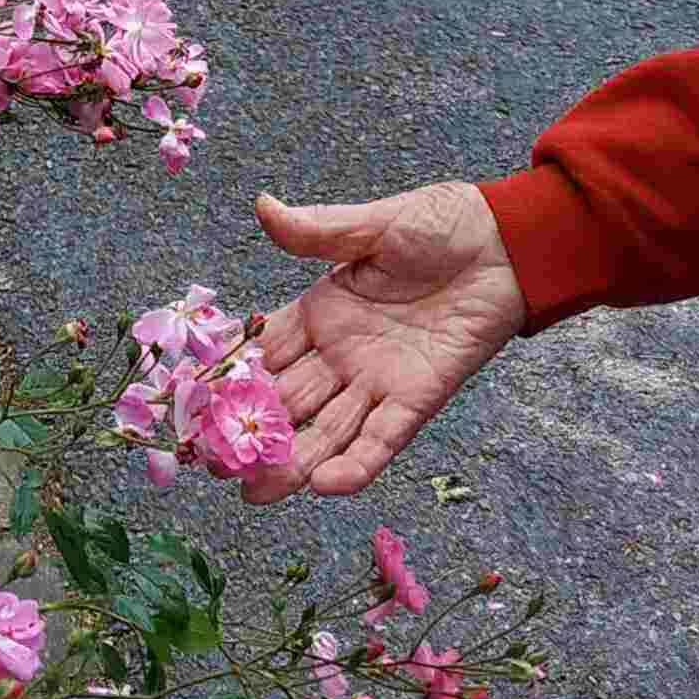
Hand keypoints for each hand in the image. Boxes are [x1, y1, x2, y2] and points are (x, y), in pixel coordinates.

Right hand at [239, 181, 528, 502]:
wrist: (507, 242)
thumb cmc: (441, 224)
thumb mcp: (372, 225)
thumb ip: (317, 231)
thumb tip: (262, 205)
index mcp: (322, 312)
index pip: (265, 353)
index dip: (231, 377)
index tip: (191, 405)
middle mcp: (342, 355)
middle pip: (287, 403)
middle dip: (250, 436)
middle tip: (211, 467)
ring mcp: (378, 380)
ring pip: (327, 431)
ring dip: (293, 463)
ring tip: (254, 492)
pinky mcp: (418, 397)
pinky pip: (381, 438)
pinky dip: (356, 463)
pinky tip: (324, 483)